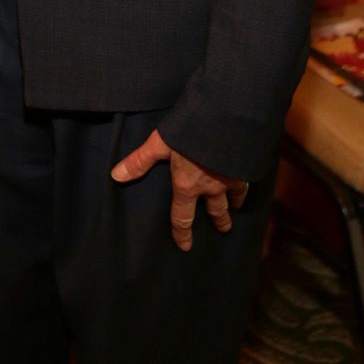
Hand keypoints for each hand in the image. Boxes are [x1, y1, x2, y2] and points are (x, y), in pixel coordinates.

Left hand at [110, 129, 248, 251]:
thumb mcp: (159, 143)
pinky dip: (247, 184)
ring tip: (237, 208)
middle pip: (215, 211)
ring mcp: (231, 177)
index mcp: (187, 185)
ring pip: (235, 197)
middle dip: (219, 221)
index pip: (183, 217)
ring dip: (235, 204)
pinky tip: (248, 179)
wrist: (224, 118)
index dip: (182, 233)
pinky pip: (247, 180)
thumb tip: (115, 176)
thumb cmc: (188, 131)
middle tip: (223, 230)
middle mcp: (211, 186)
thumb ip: (140, 161)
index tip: (185, 246)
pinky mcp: (246, 164)